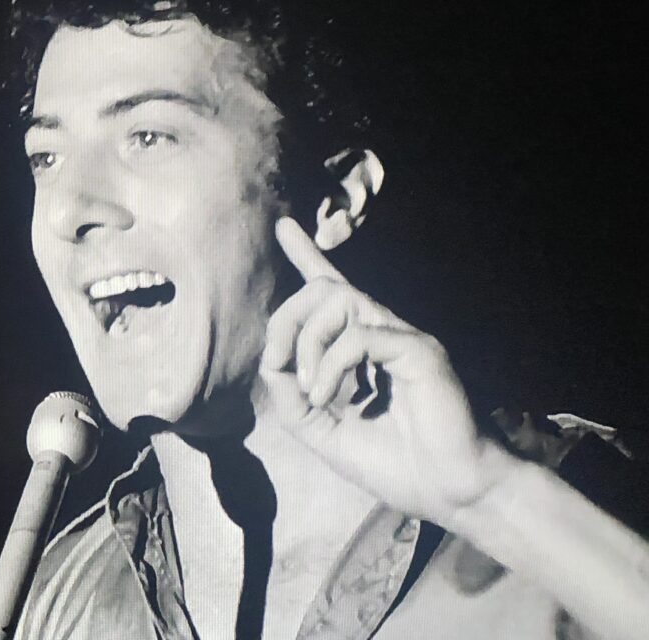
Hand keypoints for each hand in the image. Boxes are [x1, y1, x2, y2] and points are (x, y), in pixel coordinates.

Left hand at [260, 217, 505, 526]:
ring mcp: (403, 338)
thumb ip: (294, 400)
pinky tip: (325, 394)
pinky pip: (359, 336)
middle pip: (322, 290)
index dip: (308, 256)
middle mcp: (384, 334)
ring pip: (338, 300)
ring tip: (310, 388)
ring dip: (307, 340)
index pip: (333, 291)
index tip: (283, 225)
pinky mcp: (420, 351)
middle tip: (276, 359)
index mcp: (365, 351)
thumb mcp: (326, 435)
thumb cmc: (398, 467)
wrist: (451, 496)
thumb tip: (271, 364)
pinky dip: (331, 364)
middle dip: (286, 318)